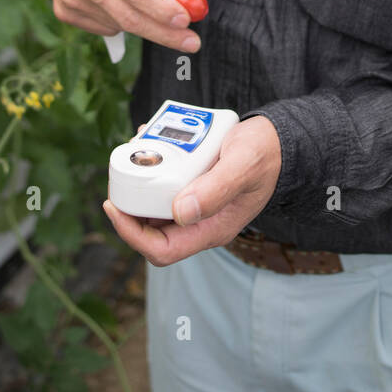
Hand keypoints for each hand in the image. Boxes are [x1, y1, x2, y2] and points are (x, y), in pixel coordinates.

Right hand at [51, 0, 203, 53]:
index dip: (162, 8)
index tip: (187, 20)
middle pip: (129, 17)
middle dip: (165, 33)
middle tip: (191, 42)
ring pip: (121, 25)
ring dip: (145, 22)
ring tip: (147, 1)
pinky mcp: (65, 12)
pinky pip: (106, 28)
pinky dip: (123, 21)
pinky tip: (119, 0)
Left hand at [102, 116, 281, 265]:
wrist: (278, 141)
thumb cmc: (265, 154)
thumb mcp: (243, 165)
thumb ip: (217, 188)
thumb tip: (180, 212)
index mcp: (212, 229)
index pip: (162, 250)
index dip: (132, 234)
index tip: (113, 206)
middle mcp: (200, 222)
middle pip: (151, 230)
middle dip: (129, 204)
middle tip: (119, 172)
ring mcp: (195, 205)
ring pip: (154, 205)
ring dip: (139, 181)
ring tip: (135, 149)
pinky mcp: (192, 186)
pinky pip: (163, 183)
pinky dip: (152, 165)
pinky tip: (150, 140)